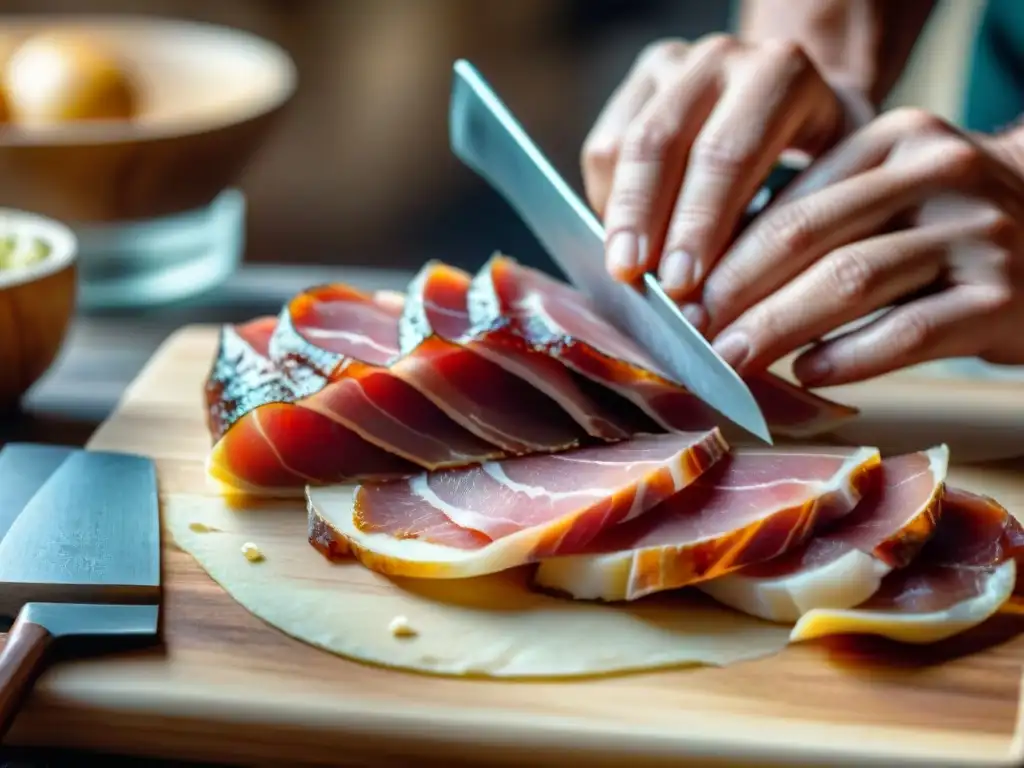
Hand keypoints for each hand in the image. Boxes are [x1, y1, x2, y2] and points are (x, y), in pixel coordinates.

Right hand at [581, 35, 853, 300]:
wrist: (807, 107)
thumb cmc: (828, 162)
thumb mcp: (833, 188)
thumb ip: (784, 229)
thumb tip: (722, 297)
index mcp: (781, 75)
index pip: (727, 154)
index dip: (698, 222)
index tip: (680, 282)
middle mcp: (723, 60)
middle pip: (662, 143)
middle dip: (643, 219)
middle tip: (634, 279)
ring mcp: (674, 66)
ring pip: (622, 146)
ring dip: (618, 216)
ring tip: (622, 271)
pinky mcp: (639, 83)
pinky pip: (603, 149)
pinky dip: (606, 201)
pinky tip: (625, 241)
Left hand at [699, 108, 1023, 384]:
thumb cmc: (938, 228)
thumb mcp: (883, 196)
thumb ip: (813, 219)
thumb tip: (703, 279)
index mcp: (892, 138)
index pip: (789, 197)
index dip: (722, 250)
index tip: (675, 292)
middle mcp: (937, 172)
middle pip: (808, 235)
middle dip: (734, 290)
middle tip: (688, 333)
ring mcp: (976, 232)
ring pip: (851, 281)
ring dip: (777, 327)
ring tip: (729, 361)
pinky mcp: (1001, 297)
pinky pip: (908, 332)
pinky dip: (849, 357)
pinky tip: (808, 374)